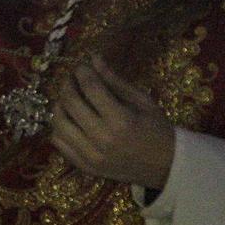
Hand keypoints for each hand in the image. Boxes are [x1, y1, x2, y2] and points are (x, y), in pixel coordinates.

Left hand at [49, 56, 175, 188]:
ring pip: (59, 123)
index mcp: (121, 120)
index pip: (91, 88)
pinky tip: (70, 119)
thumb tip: (93, 58)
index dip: (82, 72)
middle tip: (72, 78)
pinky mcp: (84, 166)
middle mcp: (102, 139)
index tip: (82, 66)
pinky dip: (59, 127)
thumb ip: (114, 80)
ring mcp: (90, 156)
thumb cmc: (157, 129)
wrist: (165, 166)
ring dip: (59, 105)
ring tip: (68, 98)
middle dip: (67, 84)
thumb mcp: (141, 101)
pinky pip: (59, 142)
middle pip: (70, 103)